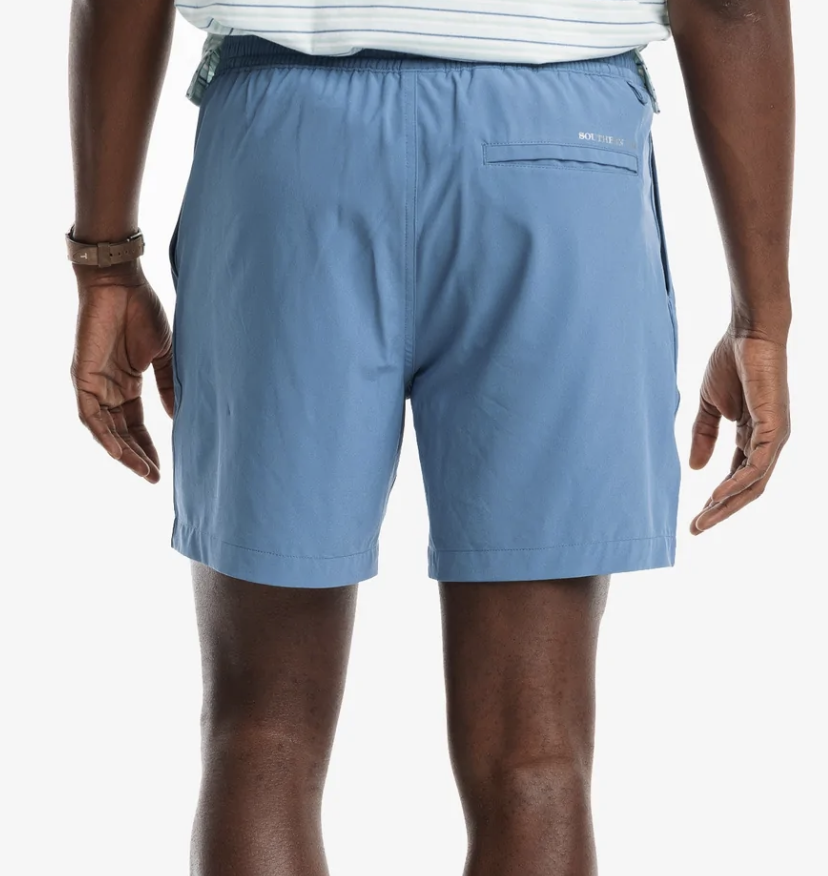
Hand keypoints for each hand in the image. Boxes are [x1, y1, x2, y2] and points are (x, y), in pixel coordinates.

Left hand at [71, 262, 174, 482]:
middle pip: (121, 432)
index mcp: (127, 383)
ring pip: (105, 430)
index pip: (136, 424)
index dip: (149, 446)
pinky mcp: (82, 377)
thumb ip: (167, 386)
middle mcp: (107, 388)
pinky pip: (89, 415)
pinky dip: (103, 435)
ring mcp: (93, 384)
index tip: (165, 467)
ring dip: (123, 452)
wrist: (121, 284)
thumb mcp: (163, 355)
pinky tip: (119, 452)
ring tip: (142, 470)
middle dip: (138, 456)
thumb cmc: (142, 312)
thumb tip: (177, 417)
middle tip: (155, 477)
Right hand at [689, 332, 789, 533]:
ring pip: (754, 483)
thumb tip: (695, 467)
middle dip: (721, 510)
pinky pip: (757, 464)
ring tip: (704, 519)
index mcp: (753, 437)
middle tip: (696, 528)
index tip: (694, 518)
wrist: (748, 333)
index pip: (737, 477)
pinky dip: (738, 482)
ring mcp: (774, 436)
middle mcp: (768, 442)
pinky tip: (718, 494)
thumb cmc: (731, 362)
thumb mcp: (709, 406)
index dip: (716, 499)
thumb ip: (703, 435)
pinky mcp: (773, 426)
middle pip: (747, 488)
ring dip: (727, 504)